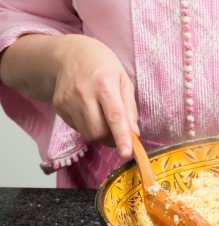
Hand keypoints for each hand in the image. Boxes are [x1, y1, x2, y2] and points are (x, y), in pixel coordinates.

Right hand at [51, 35, 138, 158]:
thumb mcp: (124, 80)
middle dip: (112, 139)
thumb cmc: (103, 67)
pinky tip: (89, 112)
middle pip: (99, 131)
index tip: (127, 153)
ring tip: (104, 119)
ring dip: (100, 134)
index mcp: (105, 84)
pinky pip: (77, 128)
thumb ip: (130, 108)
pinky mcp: (59, 106)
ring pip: (87, 134)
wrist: (70, 54)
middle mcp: (84, 93)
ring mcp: (68, 100)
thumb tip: (134, 133)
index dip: (122, 137)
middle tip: (118, 133)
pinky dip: (87, 127)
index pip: (115, 116)